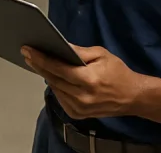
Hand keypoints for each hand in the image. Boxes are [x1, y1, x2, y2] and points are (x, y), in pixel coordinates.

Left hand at [23, 45, 145, 119]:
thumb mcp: (101, 55)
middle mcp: (82, 97)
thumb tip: (59, 44)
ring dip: (46, 76)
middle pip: (53, 79)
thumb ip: (79, 51)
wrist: (133, 97)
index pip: (58, 68)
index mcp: (88, 80)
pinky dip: (56, 87)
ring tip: (38, 63)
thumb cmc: (118, 72)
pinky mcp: (78, 114)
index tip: (28, 50)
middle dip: (39, 65)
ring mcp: (79, 108)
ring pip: (55, 89)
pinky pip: (60, 98)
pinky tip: (53, 77)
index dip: (41, 58)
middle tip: (28, 53)